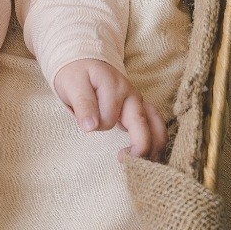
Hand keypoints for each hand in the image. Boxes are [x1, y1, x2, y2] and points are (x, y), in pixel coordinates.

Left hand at [53, 58, 167, 161]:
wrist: (84, 62)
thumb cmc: (77, 74)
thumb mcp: (73, 84)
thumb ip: (83, 103)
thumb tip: (90, 127)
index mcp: (114, 88)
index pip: (109, 118)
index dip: (97, 126)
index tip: (87, 127)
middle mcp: (132, 96)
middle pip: (144, 125)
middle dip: (139, 147)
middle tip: (122, 160)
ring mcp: (139, 103)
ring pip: (157, 127)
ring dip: (154, 147)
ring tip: (143, 166)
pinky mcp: (141, 110)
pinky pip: (156, 126)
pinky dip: (157, 142)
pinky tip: (151, 157)